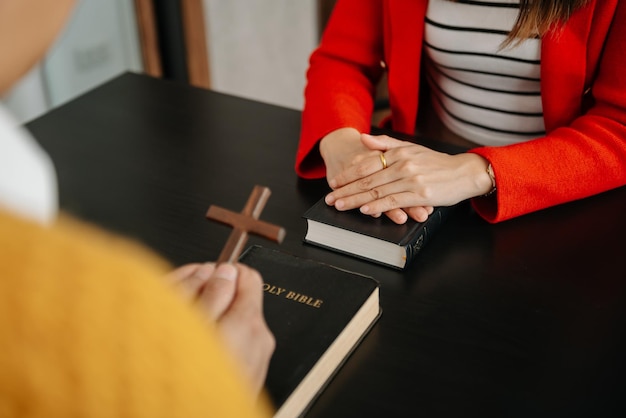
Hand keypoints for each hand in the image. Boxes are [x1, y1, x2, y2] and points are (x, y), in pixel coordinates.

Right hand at [168, 262, 274, 394]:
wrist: (202, 417)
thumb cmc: (194, 384)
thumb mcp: (194, 328)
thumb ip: (212, 295)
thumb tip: (223, 272)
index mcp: (250, 323)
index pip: (248, 276)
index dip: (223, 271)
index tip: (204, 276)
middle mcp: (260, 341)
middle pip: (240, 300)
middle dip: (214, 296)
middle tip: (187, 305)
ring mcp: (257, 361)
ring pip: (235, 324)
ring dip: (213, 321)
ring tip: (185, 330)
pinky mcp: (248, 376)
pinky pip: (236, 348)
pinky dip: (217, 342)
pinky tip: (195, 351)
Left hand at [324, 133, 492, 220]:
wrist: (464, 173)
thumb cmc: (436, 163)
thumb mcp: (411, 148)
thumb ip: (386, 144)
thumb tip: (362, 139)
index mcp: (399, 153)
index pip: (366, 164)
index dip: (348, 174)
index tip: (334, 182)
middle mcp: (403, 164)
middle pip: (368, 180)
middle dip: (346, 190)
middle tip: (330, 198)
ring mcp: (411, 179)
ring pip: (377, 191)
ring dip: (356, 200)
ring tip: (340, 206)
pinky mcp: (420, 194)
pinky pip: (393, 201)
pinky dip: (378, 206)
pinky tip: (365, 209)